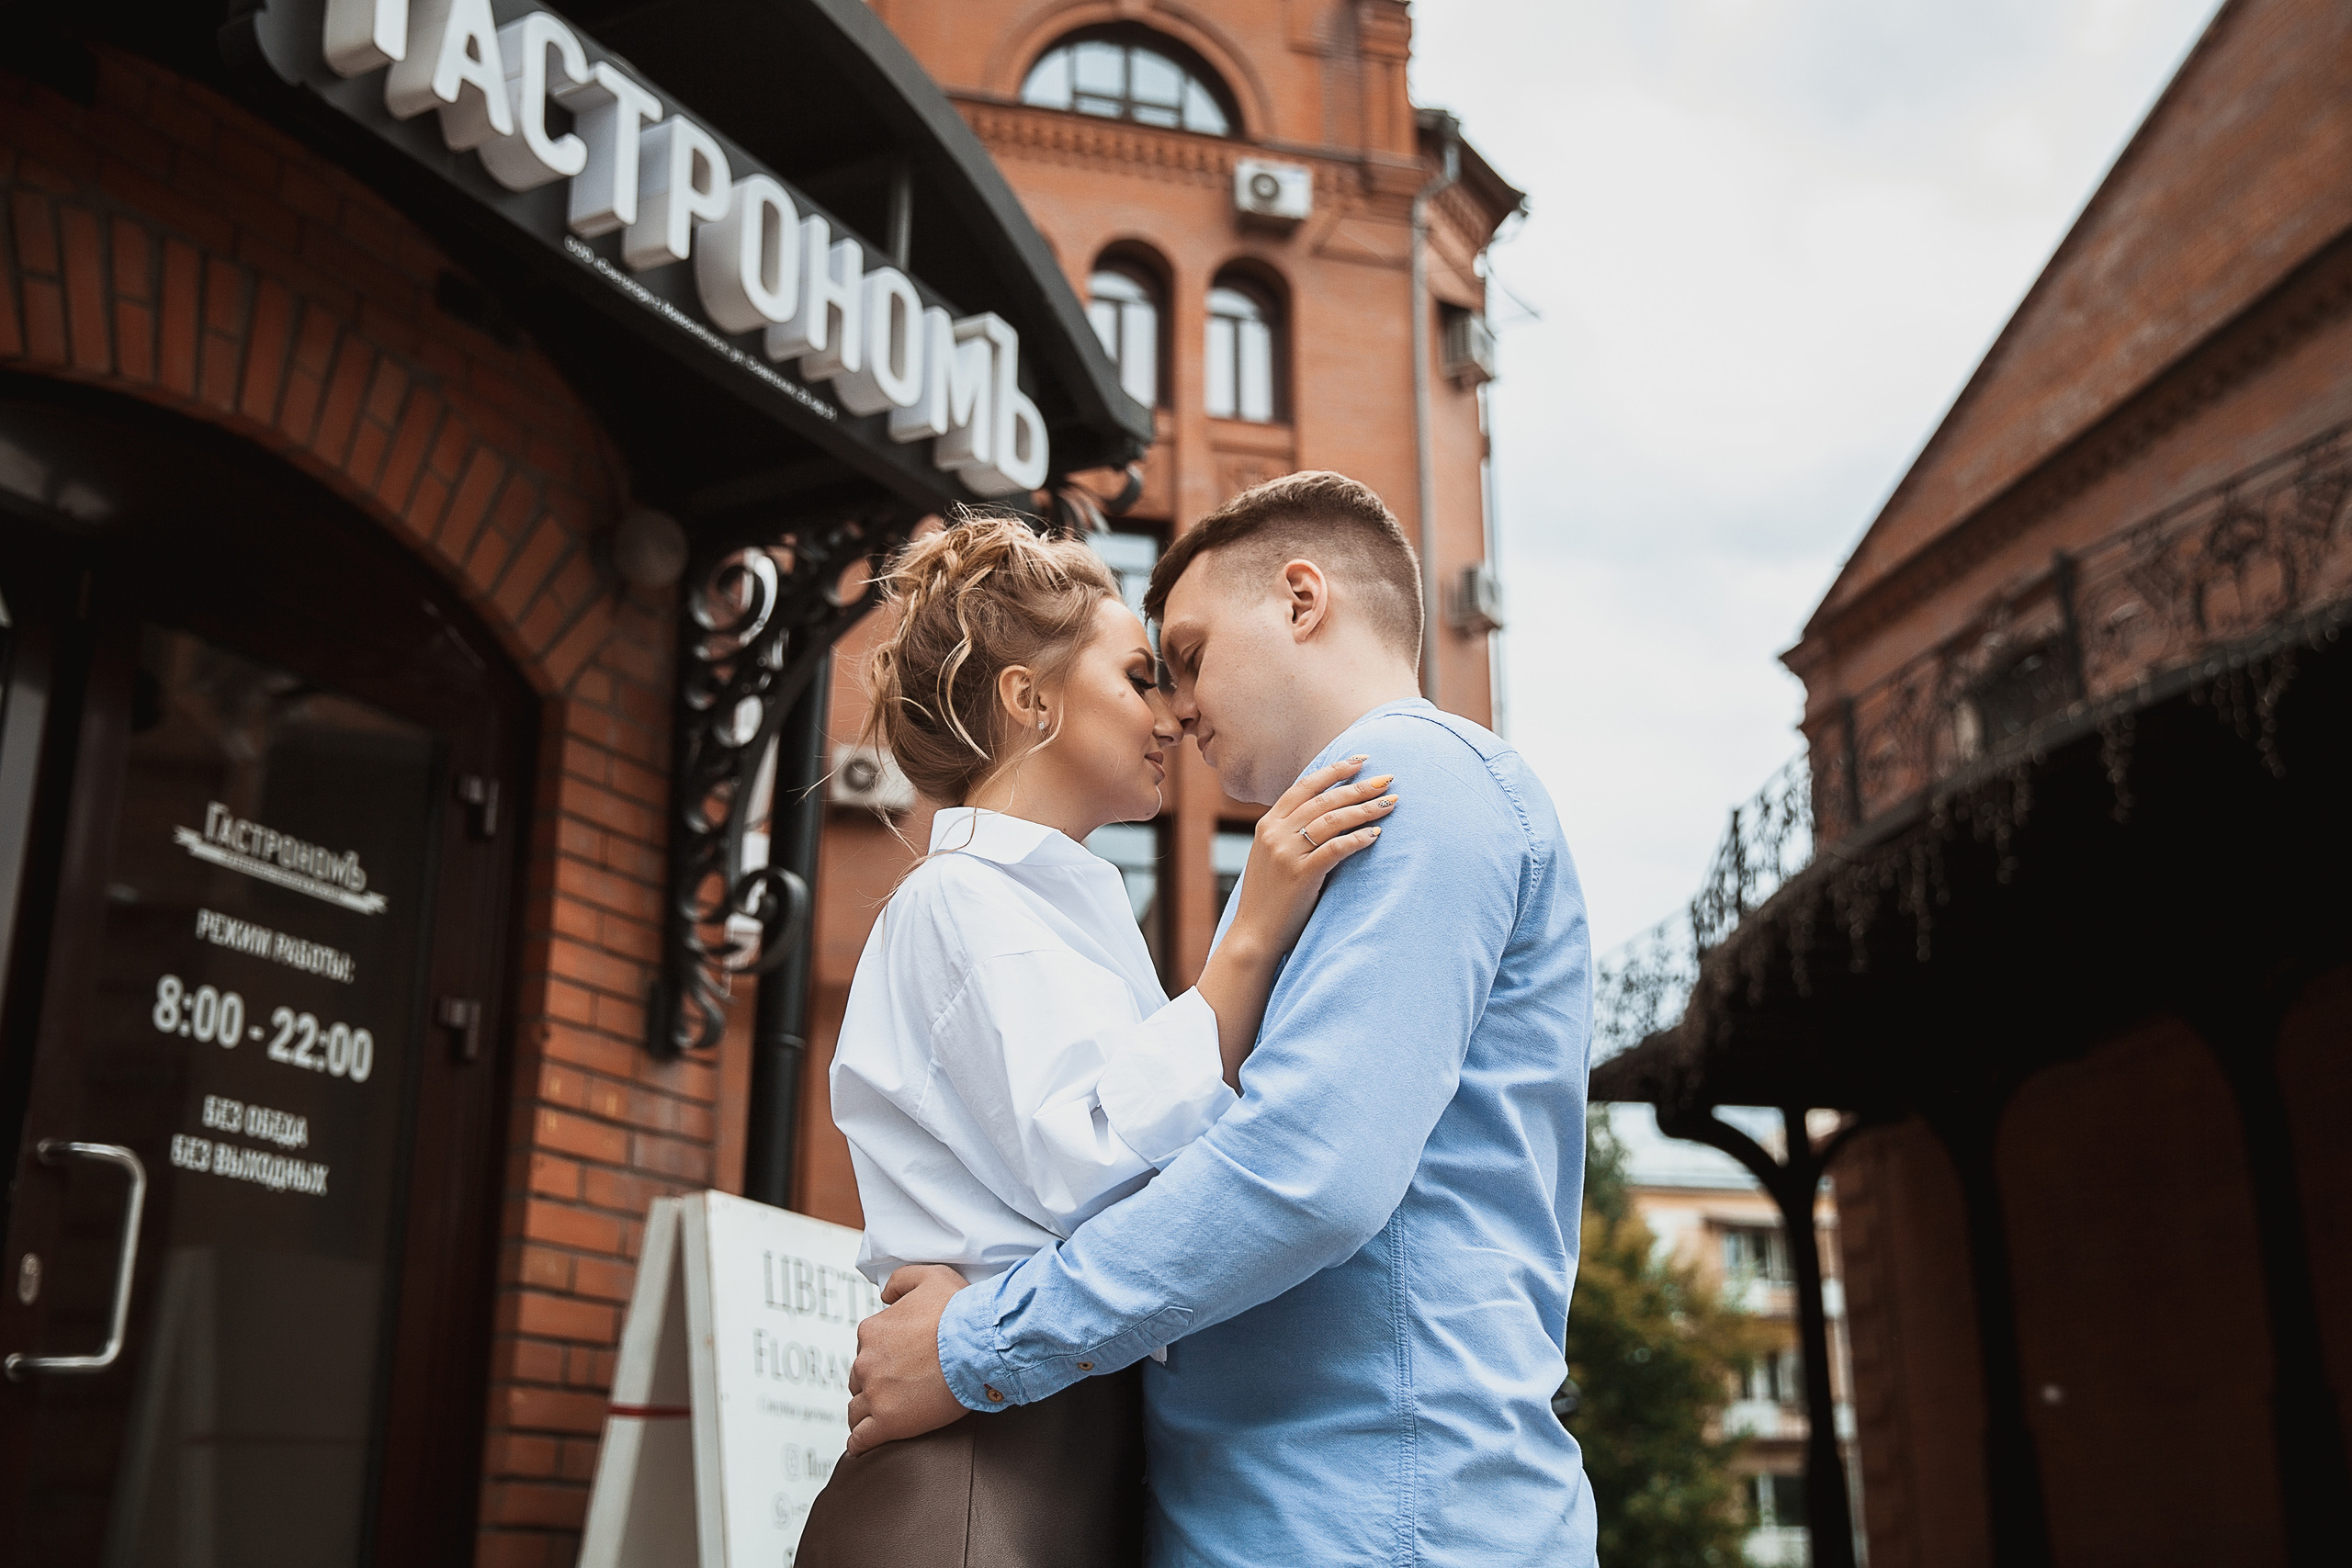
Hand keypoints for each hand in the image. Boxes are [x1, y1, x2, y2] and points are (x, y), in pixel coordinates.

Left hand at [844, 1264, 972, 1455]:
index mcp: (872, 1331)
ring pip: (856, 1409)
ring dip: (867, 1412)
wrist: (980, 1344)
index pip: (866, 1349)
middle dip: (875, 1383)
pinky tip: (868, 1442)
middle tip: (899, 1387)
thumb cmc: (960, 1311)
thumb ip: (900, 1280)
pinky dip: (861, 1442)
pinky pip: (860, 1439)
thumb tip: (884, 1295)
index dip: (884, 1356)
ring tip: (884, 1416)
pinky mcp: (887, 1422)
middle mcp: (867, 1362)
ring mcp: (875, 1393)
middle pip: (859, 1379)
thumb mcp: (930, 1275)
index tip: (902, 1362)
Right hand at [1232, 756, 1395, 956]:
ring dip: (1365, 809)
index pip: (1305, 786)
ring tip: (1390, 803)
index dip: (1334, 770)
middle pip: (1324, 800)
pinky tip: (1376, 834)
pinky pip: (1335, 849)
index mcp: (1267, 824)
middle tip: (1387, 780)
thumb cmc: (1269, 897)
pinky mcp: (1301, 875)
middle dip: (1359, 787)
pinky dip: (1358, 839)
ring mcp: (1286, 854)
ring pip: (1332, 820)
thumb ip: (1289, 831)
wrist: (1253, 934)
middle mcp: (1275, 833)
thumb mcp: (1270, 855)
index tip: (1360, 760)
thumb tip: (1323, 811)